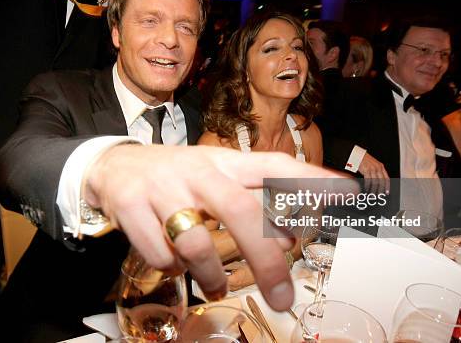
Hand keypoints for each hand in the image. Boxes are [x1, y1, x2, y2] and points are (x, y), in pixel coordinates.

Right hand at [83, 144, 347, 310]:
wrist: (113, 164)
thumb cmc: (177, 177)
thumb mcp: (215, 182)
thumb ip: (252, 206)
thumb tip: (290, 240)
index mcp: (224, 162)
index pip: (274, 166)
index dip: (310, 181)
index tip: (347, 195)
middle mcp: (198, 171)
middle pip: (241, 211)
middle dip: (266, 259)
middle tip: (282, 297)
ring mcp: (162, 187)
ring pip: (196, 242)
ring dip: (211, 274)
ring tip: (217, 285)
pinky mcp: (130, 206)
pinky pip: (159, 254)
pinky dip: (172, 268)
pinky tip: (173, 261)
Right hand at [357, 153, 389, 194]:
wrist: (357, 154)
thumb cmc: (364, 160)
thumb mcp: (374, 164)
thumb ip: (377, 171)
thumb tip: (379, 181)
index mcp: (381, 166)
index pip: (387, 178)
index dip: (387, 186)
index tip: (387, 192)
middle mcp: (378, 168)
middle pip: (382, 181)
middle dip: (380, 190)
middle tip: (378, 195)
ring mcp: (372, 169)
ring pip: (375, 182)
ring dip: (373, 189)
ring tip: (371, 194)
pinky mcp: (366, 170)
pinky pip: (368, 180)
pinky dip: (367, 186)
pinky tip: (366, 188)